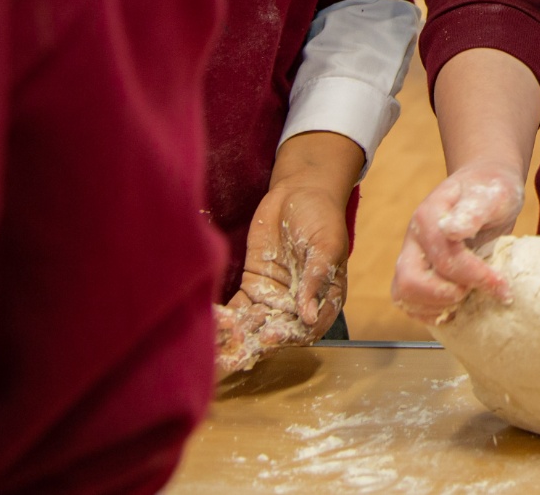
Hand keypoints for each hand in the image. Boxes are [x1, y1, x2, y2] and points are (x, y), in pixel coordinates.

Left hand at [231, 178, 351, 340]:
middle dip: (260, 342)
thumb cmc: (322, 216)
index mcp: (325, 298)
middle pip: (281, 331)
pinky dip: (228, 317)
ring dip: (241, 334)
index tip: (271, 334)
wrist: (300, 191)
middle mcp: (300, 303)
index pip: (310, 328)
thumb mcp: (325, 246)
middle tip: (238, 348)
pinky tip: (214, 322)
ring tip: (222, 340)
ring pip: (258, 323)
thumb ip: (316, 279)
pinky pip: (240, 307)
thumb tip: (309, 316)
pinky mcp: (254, 285)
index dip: (291, 336)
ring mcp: (275, 295)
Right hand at [391, 160, 524, 323]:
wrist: (486, 186)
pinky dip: (431, 313)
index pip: (444, 258)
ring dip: (436, 306)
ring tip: (466, 301)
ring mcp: (412, 257)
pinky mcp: (417, 272)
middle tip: (474, 293)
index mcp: (429, 217)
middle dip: (445, 295)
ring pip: (404, 295)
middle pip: (409, 281)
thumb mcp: (492, 194)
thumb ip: (474, 210)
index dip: (475, 277)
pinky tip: (457, 308)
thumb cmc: (492, 190)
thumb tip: (453, 231)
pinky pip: (410, 303)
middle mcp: (414, 239)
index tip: (503, 287)